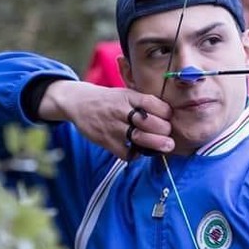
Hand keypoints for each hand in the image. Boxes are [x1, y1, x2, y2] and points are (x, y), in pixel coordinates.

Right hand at [40, 81, 174, 158]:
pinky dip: (134, 155)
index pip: (153, 104)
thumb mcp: (126, 93)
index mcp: (129, 96)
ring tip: (166, 147)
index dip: (166, 113)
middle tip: (168, 135)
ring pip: (140, 138)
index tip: (169, 118)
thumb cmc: (109, 100)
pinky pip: (125, 153)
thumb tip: (170, 114)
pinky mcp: (106, 141)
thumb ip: (144, 102)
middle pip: (149, 122)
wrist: (78, 103)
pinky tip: (138, 151)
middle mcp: (121, 110)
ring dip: (156, 144)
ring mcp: (113, 127)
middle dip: (164, 130)